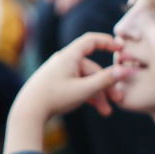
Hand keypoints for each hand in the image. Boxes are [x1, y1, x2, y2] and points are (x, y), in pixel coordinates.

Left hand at [12, 32, 128, 123]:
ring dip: (98, 95)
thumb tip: (126, 70)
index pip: (91, 41)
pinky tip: (96, 108)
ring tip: (106, 112)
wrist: (28, 112)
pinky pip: (77, 85)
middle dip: (106, 85)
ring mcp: (59, 72)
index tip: (121, 48)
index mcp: (69, 57)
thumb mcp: (84, 90)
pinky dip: (87, 95)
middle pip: (92, 69)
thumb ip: (106, 80)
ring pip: (85, 80)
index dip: (107, 42)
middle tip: (118, 100)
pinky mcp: (56, 83)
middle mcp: (64, 61)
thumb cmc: (55, 98)